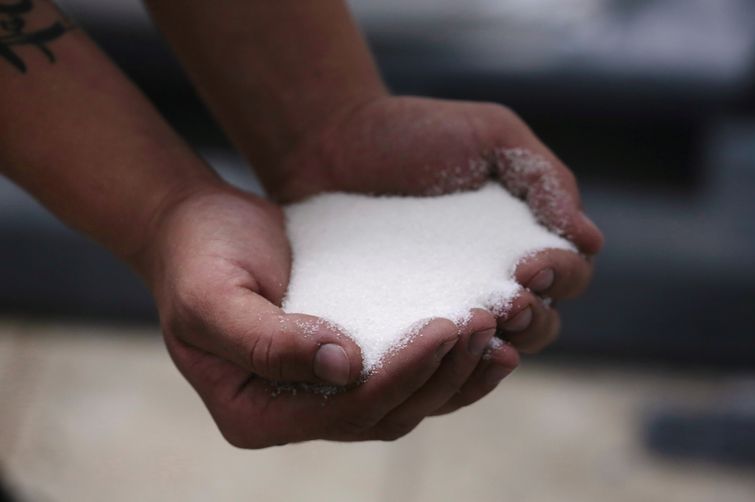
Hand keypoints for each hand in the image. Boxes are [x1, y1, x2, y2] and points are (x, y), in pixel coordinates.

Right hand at [136, 183, 517, 446]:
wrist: (198, 229)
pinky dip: (445, 362)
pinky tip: (483, 336)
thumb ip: (267, 340)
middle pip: (385, 415)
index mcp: (257, 414)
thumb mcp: (213, 296)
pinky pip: (405, 374)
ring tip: (499, 338)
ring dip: (455, 376)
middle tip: (484, 325)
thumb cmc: (197, 258)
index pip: (345, 411)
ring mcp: (323, 393)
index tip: (444, 327)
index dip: (400, 376)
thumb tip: (344, 366)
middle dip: (440, 376)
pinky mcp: (348, 363)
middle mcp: (295, 414)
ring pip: (405, 403)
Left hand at [268, 96, 602, 410]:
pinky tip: (437, 351)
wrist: (334, 142)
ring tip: (483, 326)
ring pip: (492, 350)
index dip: (562, 276)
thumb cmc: (418, 133)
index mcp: (525, 242)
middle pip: (540, 326)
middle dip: (535, 319)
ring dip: (499, 345)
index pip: (569, 275)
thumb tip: (589, 239)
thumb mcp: (491, 136)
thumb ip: (543, 177)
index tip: (532, 264)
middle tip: (512, 304)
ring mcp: (447, 308)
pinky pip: (430, 357)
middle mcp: (493, 282)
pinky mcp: (400, 324)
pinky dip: (443, 362)